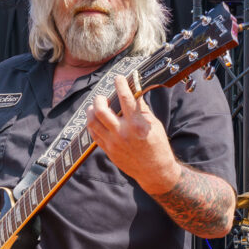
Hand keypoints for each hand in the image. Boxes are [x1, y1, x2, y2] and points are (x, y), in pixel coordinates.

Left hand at [86, 74, 180, 193]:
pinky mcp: (108, 150)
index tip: (119, 78)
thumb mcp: (154, 124)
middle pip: (101, 110)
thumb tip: (134, 91)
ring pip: (92, 122)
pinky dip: (93, 123)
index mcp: (137, 124)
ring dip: (92, 110)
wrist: (154, 170)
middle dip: (99, 98)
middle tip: (103, 97)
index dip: (120, 84)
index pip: (125, 98)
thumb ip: (141, 108)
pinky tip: (97, 119)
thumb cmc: (157, 145)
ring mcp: (113, 143)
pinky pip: (93, 134)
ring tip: (96, 106)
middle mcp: (123, 133)